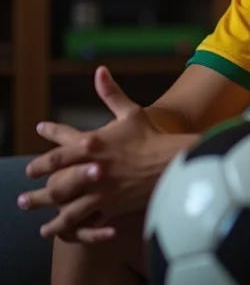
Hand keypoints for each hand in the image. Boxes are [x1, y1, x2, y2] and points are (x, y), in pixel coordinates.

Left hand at [17, 66, 191, 243]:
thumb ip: (111, 94)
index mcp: (93, 145)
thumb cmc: (151, 136)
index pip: (58, 150)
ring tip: (42, 226)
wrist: (172, 162)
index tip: (35, 144)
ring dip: (51, 219)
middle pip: (55, 184)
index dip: (46, 145)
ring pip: (67, 209)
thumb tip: (100, 71)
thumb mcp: (130, 112)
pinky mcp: (111, 207)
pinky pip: (88, 223)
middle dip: (37, 193)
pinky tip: (69, 233)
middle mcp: (91, 170)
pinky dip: (77, 229)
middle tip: (24, 197)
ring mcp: (100, 192)